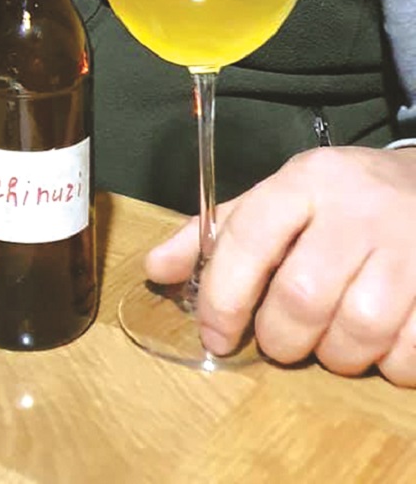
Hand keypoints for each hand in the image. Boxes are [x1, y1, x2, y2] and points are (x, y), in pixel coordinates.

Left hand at [145, 145, 415, 384]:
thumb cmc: (344, 199)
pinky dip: (387, 366)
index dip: (223, 296)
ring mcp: (407, 248)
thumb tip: (155, 270)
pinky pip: (407, 355)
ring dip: (335, 356)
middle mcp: (357, 210)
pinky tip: (380, 343)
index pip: (249, 237)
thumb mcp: (283, 197)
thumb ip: (222, 233)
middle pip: (301, 297)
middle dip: (280, 338)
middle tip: (281, 339)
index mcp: (307, 181)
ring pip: (355, 332)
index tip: (215, 335)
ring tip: (332, 339)